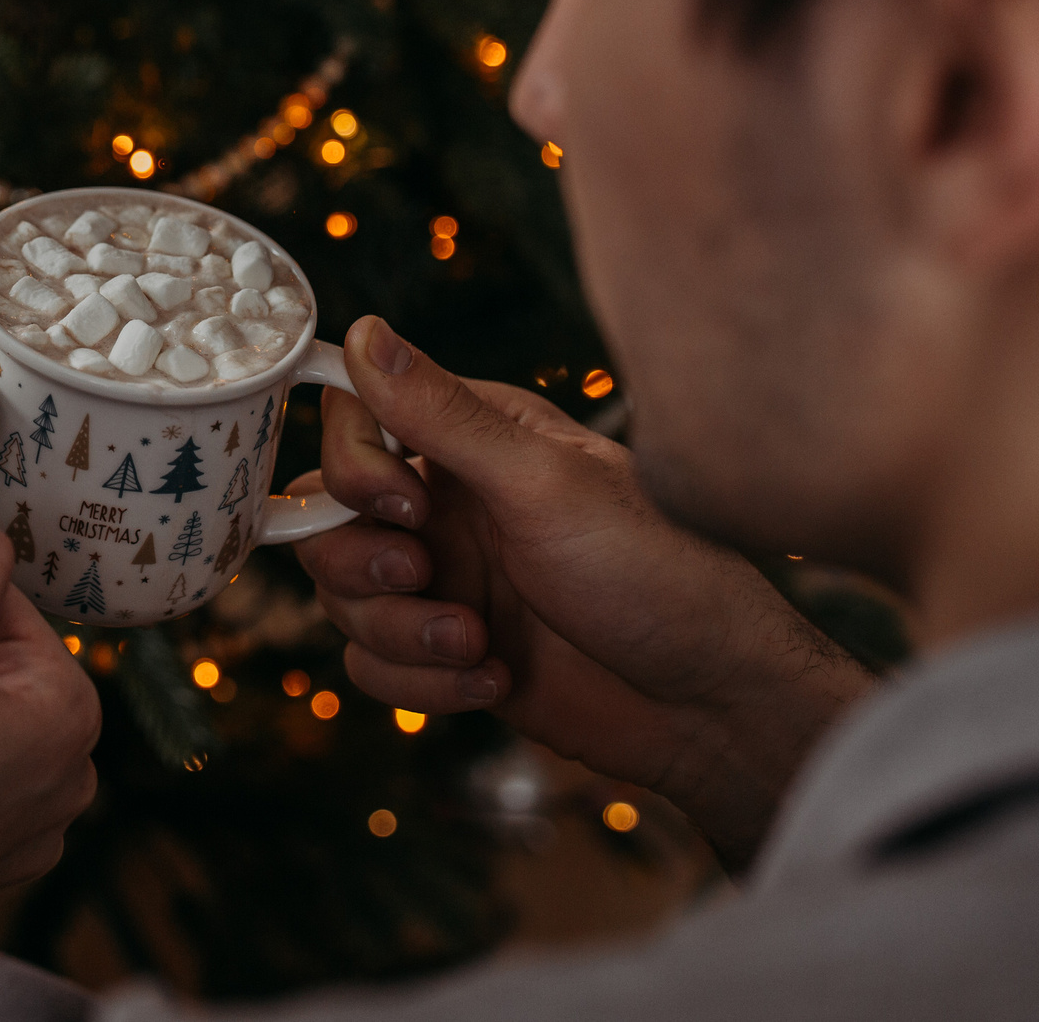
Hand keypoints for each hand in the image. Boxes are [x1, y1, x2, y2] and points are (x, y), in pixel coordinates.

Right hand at [295, 317, 872, 866]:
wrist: (710, 706)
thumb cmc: (657, 575)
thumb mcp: (545, 485)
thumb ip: (444, 415)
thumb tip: (364, 331)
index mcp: (474, 439)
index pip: (354, 421)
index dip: (355, 466)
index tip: (405, 503)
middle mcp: (450, 503)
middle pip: (328, 520)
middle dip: (365, 563)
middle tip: (427, 576)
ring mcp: (448, 580)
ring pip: (344, 599)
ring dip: (400, 632)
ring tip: (478, 645)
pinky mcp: (448, 653)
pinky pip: (373, 666)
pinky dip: (422, 684)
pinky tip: (494, 681)